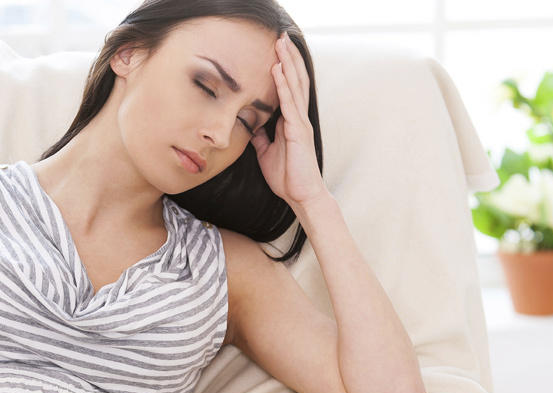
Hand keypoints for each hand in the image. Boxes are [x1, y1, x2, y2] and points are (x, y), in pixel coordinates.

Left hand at [250, 32, 329, 205]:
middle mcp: (298, 118)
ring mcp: (300, 123)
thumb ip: (261, 138)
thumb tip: (252, 126)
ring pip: (295, 86)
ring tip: (281, 43)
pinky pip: (290, 103)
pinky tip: (278, 70)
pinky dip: (283, 85)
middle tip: (282, 36)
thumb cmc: (288, 176)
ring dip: (287, 63)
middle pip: (295, 80)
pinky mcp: (299, 131)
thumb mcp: (266, 153)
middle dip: (288, 57)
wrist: (301, 195)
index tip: (277, 50)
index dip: (284, 68)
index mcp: (292, 122)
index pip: (289, 89)